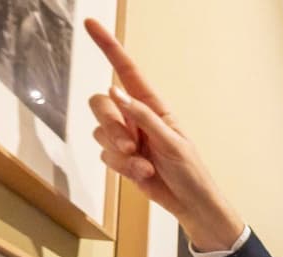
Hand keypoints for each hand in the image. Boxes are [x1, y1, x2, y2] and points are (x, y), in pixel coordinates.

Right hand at [83, 19, 243, 250]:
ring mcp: (127, 138)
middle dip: (110, 124)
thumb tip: (115, 92)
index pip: (127, 71)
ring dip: (119, 151)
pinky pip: (105, 155)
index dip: (109, 47)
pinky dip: (122, 167)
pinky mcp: (120, 159)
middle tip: (130, 144)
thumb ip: (143, 117)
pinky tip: (143, 174)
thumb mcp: (172, 142)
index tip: (91, 24)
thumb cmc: (191, 172)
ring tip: (144, 164)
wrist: (190, 205)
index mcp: (154, 107)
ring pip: (100, 132)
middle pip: (101, 104)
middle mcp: (136, 118)